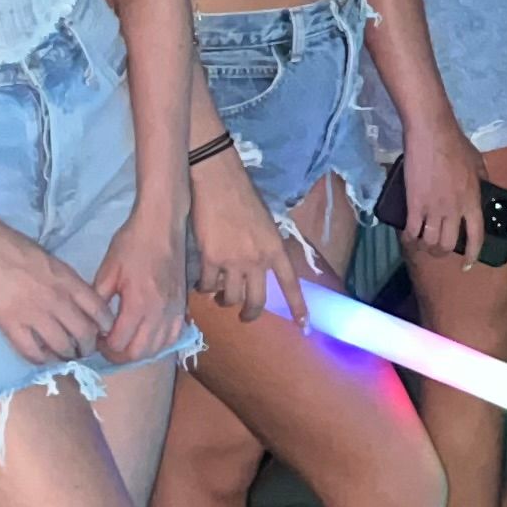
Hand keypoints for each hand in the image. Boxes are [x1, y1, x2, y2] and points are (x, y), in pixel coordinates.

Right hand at [0, 213, 121, 367]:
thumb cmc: (13, 246)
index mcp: (68, 280)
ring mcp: (34, 314)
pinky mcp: (11, 324)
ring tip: (64, 356)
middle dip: (87, 347)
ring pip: (62, 346)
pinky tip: (41, 358)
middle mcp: (57, 299)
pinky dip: (40, 359)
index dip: (105, 326)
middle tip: (83, 351)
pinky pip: (31, 351)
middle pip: (84, 333)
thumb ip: (65, 281)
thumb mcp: (50, 260)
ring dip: (66, 355)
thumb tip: (75, 300)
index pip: (99, 310)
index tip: (103, 333)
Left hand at [93, 191, 191, 364]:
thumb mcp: (107, 271)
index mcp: (138, 304)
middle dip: (119, 355)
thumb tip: (92, 324)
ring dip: (139, 352)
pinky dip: (159, 343)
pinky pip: (173, 336)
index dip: (102, 346)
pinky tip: (148, 337)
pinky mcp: (182, 305)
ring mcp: (174, 310)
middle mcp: (159, 312)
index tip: (95, 337)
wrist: (161, 226)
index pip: (119, 343)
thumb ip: (99, 301)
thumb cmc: (132, 244)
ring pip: (157, 348)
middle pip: (138, 353)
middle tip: (106, 345)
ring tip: (125, 342)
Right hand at [188, 149, 308, 324]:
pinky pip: (206, 285)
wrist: (218, 181)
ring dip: (223, 301)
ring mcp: (233, 261)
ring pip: (229, 298)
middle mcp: (257, 259)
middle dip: (250, 314)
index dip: (297, 306)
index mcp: (275, 248)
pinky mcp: (209, 258)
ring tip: (219, 296)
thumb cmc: (243, 197)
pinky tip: (202, 284)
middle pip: (256, 301)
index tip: (304, 325)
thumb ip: (265, 247)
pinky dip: (204, 288)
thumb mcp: (266, 223)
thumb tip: (261, 266)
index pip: (290, 283)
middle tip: (244, 315)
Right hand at [396, 121, 479, 256]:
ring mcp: (434, 208)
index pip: (476, 235)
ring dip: (425, 247)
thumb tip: (484, 189)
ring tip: (421, 244)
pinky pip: (412, 231)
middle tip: (437, 250)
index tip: (467, 264)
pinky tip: (408, 237)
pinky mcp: (415, 204)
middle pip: (448, 243)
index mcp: (473, 200)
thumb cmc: (455, 144)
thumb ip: (482, 180)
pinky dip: (409, 238)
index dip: (472, 253)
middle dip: (442, 252)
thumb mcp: (478, 162)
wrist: (432, 133)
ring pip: (430, 242)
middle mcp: (455, 209)